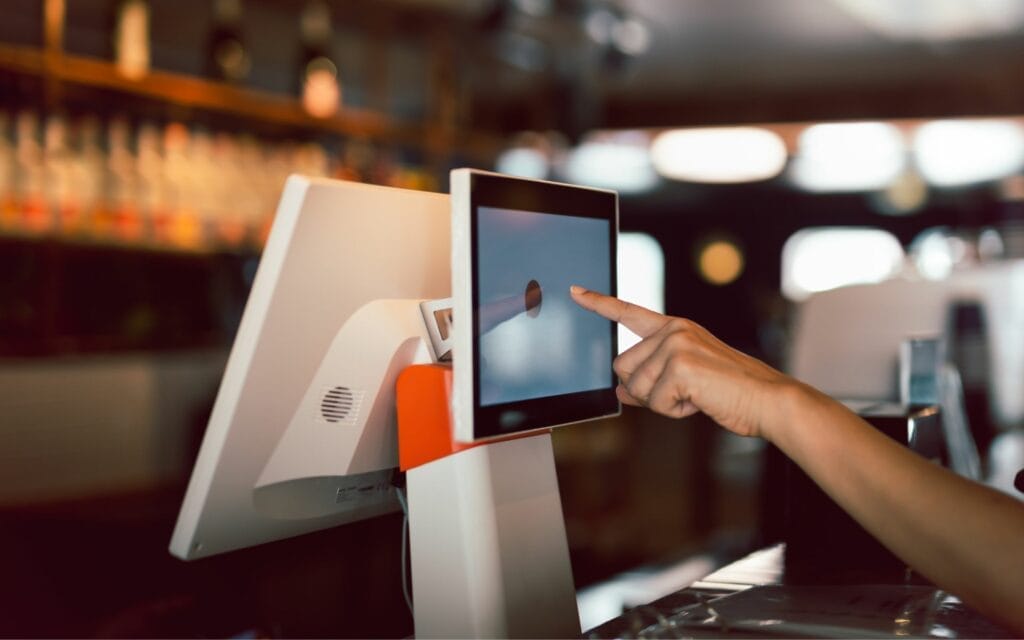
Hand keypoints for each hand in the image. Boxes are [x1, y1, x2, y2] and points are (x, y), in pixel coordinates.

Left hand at [570, 285, 794, 438]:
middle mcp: (674, 330)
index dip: (599, 303)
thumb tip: (620, 390)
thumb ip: (650, 382)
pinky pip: (656, 402)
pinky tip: (701, 401)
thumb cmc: (731, 392)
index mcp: (675, 329)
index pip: (629, 312)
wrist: (768, 400)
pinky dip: (676, 410)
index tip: (575, 291)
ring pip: (637, 387)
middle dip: (646, 390)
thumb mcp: (684, 383)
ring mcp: (676, 345)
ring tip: (697, 395)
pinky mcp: (680, 365)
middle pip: (623, 368)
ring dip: (663, 402)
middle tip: (684, 392)